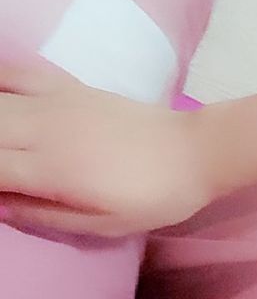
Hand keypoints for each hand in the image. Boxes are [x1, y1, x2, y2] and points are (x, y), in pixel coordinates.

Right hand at [0, 63, 214, 236]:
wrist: (194, 153)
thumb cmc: (153, 198)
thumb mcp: (103, 224)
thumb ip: (43, 215)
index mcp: (49, 170)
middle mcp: (42, 131)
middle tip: (0, 168)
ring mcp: (54, 102)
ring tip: (1, 144)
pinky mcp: (67, 86)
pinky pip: (16, 73)